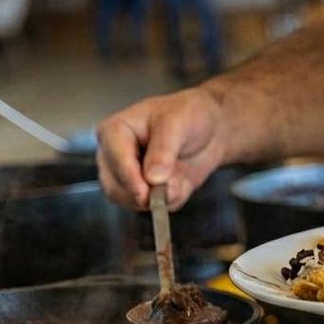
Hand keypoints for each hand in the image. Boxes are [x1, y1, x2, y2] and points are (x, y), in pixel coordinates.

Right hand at [96, 88, 226, 210]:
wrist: (209, 129)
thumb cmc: (188, 114)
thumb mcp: (178, 123)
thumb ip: (164, 148)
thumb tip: (152, 178)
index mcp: (114, 131)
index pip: (115, 161)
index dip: (130, 179)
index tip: (145, 193)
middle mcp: (114, 156)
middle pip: (115, 188)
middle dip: (144, 194)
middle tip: (171, 186)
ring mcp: (127, 177)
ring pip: (131, 202)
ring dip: (159, 199)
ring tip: (179, 178)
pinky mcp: (144, 192)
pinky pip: (153, 208)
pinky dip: (170, 201)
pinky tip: (181, 183)